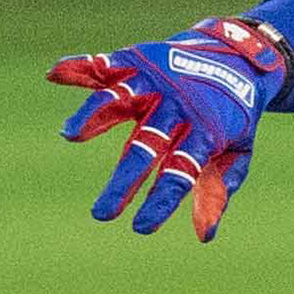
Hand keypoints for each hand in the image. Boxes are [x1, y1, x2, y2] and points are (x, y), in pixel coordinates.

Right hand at [46, 16, 289, 240]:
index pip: (180, 174)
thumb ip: (217, 190)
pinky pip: (105, 64)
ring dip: (94, 115)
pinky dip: (80, 67)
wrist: (240, 58)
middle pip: (146, 147)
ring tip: (70, 134)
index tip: (141, 228)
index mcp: (203, 135)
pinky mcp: (138, 61)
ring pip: (120, 99)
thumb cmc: (233, 116)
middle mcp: (176, 109)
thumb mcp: (236, 153)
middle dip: (124, 181)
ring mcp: (155, 83)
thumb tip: (205, 236)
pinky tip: (54, 74)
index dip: (161, 200)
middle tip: (100, 214)